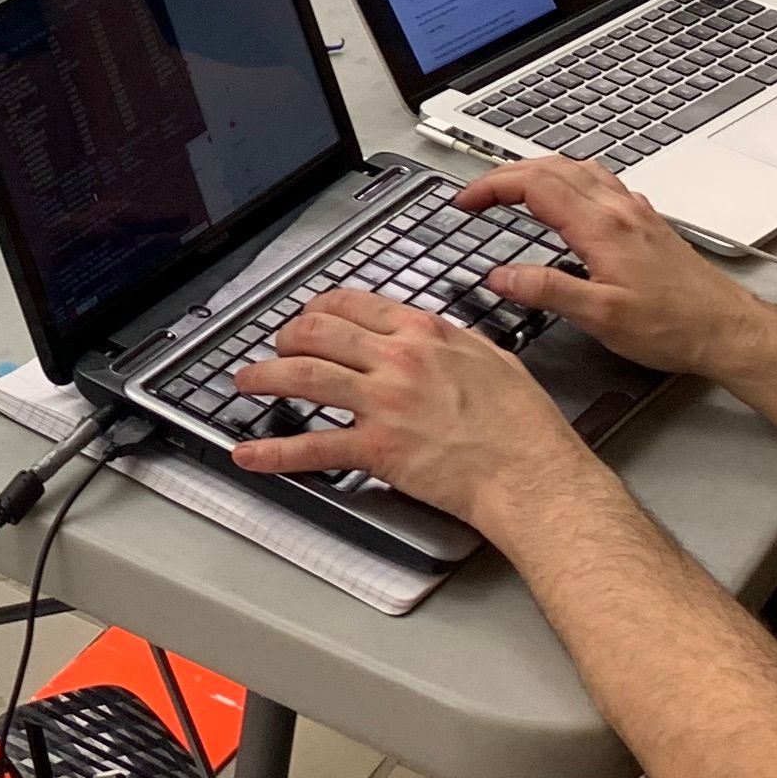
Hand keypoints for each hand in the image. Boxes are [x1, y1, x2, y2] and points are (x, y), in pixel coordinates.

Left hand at [226, 286, 593, 526]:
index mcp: (423, 332)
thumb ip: (451, 343)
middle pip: (317, 332)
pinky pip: (313, 446)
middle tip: (274, 348)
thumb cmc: (523, 425)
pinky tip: (249, 454)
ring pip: (303, 376)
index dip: (317, 309)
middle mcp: (397, 359)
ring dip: (264, 377)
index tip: (307, 317)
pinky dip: (274, 452)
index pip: (352, 304)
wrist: (532, 473)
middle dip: (284, 338)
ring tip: (245, 382)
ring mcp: (383, 403)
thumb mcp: (491, 359)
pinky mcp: (377, 448)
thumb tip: (431, 339)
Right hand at [452, 156, 761, 378]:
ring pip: (577, 169)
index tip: (465, 202)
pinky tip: (569, 200)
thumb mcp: (601, 317)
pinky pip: (601, 183)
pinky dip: (569, 180)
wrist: (729, 329)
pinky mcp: (647, 223)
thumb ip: (547, 291)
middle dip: (506, 174)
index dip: (492, 187)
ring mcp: (635, 212)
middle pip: (552, 167)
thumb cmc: (675, 326)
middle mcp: (619, 209)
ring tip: (512, 188)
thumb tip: (501, 277)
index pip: (534, 185)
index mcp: (601, 227)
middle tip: (478, 195)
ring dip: (538, 171)